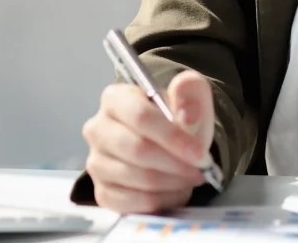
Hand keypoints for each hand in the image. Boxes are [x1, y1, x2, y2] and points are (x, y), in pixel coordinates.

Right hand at [81, 70, 215, 212]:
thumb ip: (191, 95)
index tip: (200, 153)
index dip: (172, 137)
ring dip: (172, 182)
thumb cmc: (175, 119)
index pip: (140, 116)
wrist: (168, 146)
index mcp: (114, 98)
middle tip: (200, 170)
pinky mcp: (102, 192)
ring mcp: (96, 162)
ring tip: (190, 177)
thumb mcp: (189, 98)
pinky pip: (134, 203)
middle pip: (137, 150)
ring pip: (138, 178)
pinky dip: (162, 200)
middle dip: (175, 163)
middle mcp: (97, 129)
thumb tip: (188, 114)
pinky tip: (175, 191)